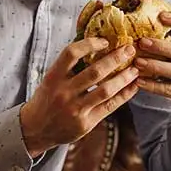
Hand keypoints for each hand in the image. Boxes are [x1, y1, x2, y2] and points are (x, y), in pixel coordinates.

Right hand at [19, 38, 140, 157]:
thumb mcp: (50, 80)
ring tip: (135, 69)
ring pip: (106, 90)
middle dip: (116, 58)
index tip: (105, 41)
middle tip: (130, 49)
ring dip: (124, 78)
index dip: (90, 44)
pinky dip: (124, 95)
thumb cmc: (46, 99)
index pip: (71, 54)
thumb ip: (68, 67)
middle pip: (94, 71)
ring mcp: (75, 109)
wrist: (36, 129)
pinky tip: (132, 87)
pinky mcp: (86, 123)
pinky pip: (109, 106)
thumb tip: (94, 45)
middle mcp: (63, 93)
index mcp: (53, 78)